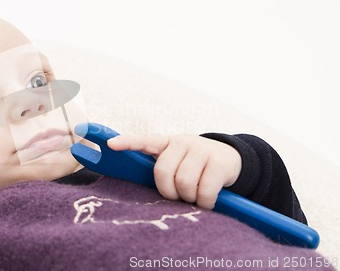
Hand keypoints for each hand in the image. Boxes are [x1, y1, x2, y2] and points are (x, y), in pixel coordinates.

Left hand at [107, 134, 241, 208]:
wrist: (229, 159)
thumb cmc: (193, 166)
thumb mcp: (175, 161)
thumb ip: (159, 168)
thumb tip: (135, 187)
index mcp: (165, 143)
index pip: (143, 139)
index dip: (127, 142)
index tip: (111, 144)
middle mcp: (182, 142)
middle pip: (163, 171)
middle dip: (168, 191)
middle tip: (177, 196)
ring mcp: (201, 150)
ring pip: (184, 182)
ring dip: (188, 198)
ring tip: (193, 196)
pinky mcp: (219, 161)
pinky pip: (205, 190)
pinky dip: (204, 202)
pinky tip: (207, 201)